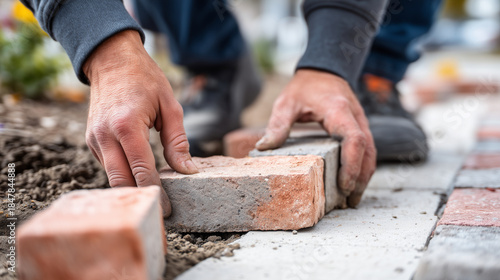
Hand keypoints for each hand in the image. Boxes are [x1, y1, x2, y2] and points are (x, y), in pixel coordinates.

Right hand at [83, 30, 198, 216]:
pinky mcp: (91, 140)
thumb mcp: (170, 105)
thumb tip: (187, 170)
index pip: (142, 170)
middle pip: (121, 181)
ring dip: (131, 188)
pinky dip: (122, 173)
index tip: (168, 209)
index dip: (157, 192)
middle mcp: (105, 136)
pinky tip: (139, 176)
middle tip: (162, 211)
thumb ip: (177, 140)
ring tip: (155, 197)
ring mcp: (94, 139)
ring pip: (111, 177)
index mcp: (127, 126)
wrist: (112, 61)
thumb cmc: (145, 79)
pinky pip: (108, 165)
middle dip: (142, 198)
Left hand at [256, 69, 375, 206]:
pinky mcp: (360, 128)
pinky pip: (367, 150)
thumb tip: (263, 147)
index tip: (344, 185)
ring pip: (371, 153)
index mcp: (338, 111)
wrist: (324, 70)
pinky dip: (362, 168)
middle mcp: (355, 118)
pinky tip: (353, 184)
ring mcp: (361, 123)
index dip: (352, 164)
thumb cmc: (305, 87)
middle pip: (368, 152)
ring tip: (352, 200)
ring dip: (364, 177)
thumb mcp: (286, 102)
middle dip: (361, 178)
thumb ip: (278, 124)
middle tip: (349, 201)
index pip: (354, 140)